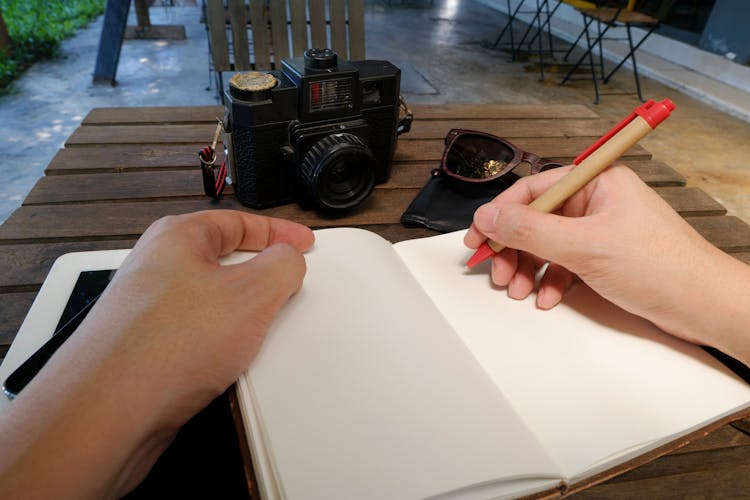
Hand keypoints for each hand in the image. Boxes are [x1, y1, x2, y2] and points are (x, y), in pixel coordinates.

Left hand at [0, 210, 313, 498]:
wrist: (109, 412)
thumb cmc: (165, 346)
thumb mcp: (252, 294)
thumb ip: (283, 266)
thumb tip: (288, 259)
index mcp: (177, 237)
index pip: (239, 222)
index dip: (279, 231)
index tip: (303, 242)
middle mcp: (157, 268)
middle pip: (224, 260)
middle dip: (259, 275)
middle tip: (286, 285)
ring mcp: (149, 309)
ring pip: (211, 300)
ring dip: (240, 314)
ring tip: (256, 330)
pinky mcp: (147, 348)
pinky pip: (196, 333)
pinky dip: (219, 341)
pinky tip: (228, 360)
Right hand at [465, 165, 749, 363]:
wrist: (704, 305)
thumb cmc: (662, 266)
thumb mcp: (584, 246)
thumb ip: (531, 230)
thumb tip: (490, 217)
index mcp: (596, 182)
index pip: (534, 189)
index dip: (501, 213)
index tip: (479, 235)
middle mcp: (597, 202)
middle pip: (537, 218)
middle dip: (514, 248)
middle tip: (496, 270)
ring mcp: (601, 230)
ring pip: (548, 244)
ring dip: (529, 268)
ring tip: (518, 288)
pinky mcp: (605, 257)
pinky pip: (564, 263)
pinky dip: (551, 280)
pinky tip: (547, 296)